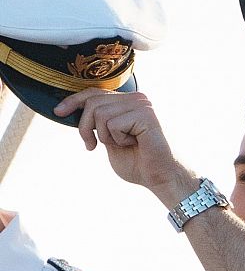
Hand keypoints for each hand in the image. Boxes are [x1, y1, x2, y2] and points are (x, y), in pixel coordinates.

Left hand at [54, 89, 192, 194]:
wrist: (159, 177)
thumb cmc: (137, 162)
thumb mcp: (109, 138)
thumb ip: (96, 122)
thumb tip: (71, 110)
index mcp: (129, 102)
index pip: (94, 93)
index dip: (73, 101)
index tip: (58, 112)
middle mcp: (137, 98)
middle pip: (92, 103)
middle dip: (85, 127)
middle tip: (92, 146)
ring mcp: (142, 105)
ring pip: (100, 114)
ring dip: (105, 136)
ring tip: (124, 144)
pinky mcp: (146, 115)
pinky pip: (113, 124)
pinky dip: (118, 140)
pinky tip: (135, 144)